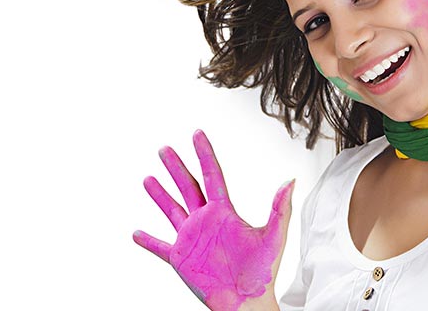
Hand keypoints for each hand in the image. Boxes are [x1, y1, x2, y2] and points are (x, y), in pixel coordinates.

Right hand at [133, 130, 293, 310]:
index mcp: (225, 212)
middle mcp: (206, 221)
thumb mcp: (273, 236)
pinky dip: (148, 242)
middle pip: (188, 187)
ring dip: (159, 195)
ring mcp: (191, 239)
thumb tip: (291, 180)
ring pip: (172, 210)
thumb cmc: (262, 273)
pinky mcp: (181, 259)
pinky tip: (136, 233)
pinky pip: (160, 248)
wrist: (247, 303)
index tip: (197, 134)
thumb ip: (280, 208)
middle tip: (165, 149)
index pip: (212, 176)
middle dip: (176, 167)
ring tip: (148, 179)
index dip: (205, 154)